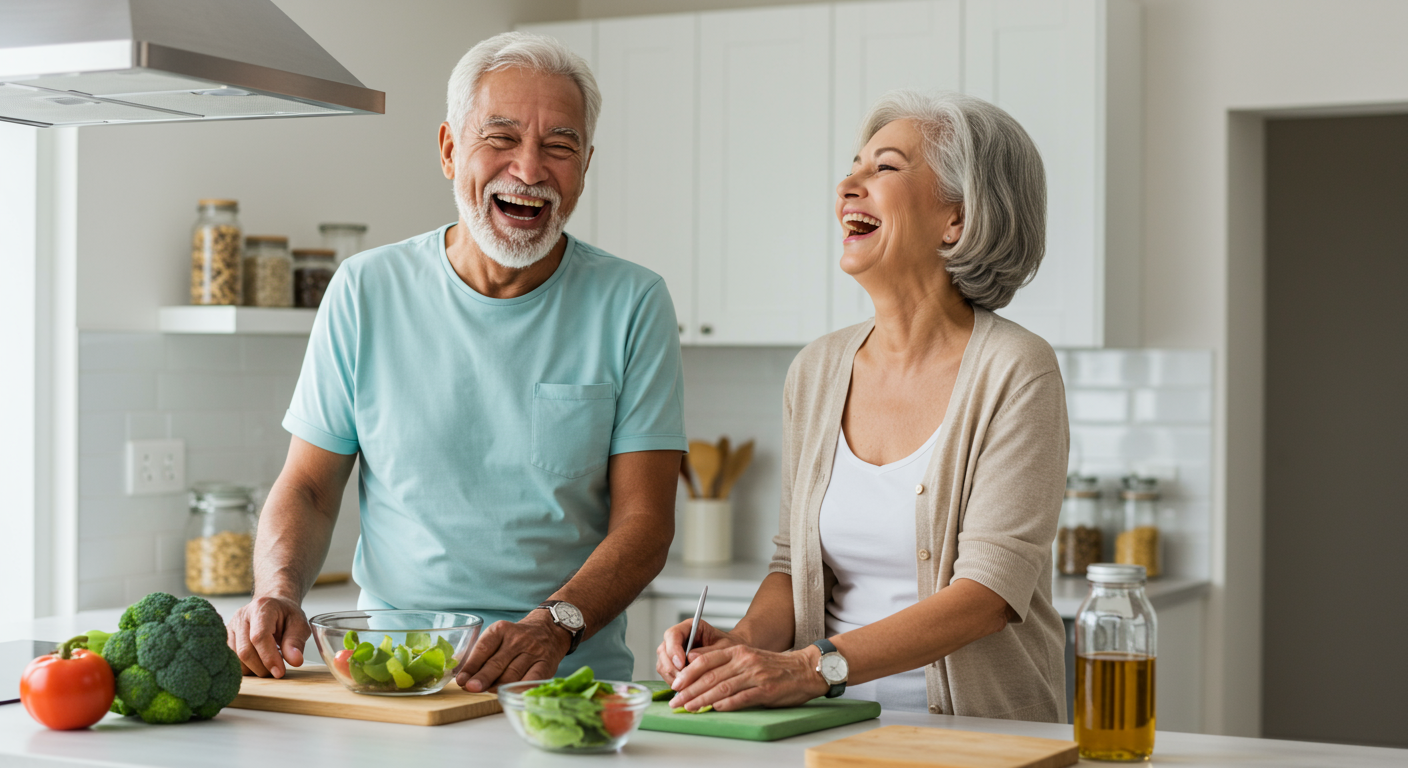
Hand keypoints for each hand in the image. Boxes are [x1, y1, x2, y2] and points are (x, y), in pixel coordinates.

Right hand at [227, 594, 309, 677]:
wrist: (273, 605)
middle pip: (244, 651)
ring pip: (235, 658)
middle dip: (262, 667)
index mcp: (261, 608)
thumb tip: (295, 661)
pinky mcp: (225, 638)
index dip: (269, 657)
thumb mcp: (299, 624)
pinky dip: (245, 667)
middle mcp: (242, 616)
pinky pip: (230, 659)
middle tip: (276, 670)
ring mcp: (230, 627)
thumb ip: (296, 641)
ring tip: (268, 664)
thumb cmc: (286, 615)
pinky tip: (257, 663)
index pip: (259, 636)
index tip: (279, 672)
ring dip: (252, 669)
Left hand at [455, 611, 569, 692]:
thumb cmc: (517, 639)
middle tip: (471, 688)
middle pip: (497, 662)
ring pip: (512, 674)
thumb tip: (460, 674)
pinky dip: (520, 689)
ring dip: (498, 686)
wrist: (550, 630)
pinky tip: (510, 694)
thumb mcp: (499, 636)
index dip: (471, 666)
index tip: (462, 680)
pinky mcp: (546, 664)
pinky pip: (532, 680)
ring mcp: (533, 652)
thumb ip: (481, 653)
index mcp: (501, 630)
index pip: (483, 648)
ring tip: (488, 692)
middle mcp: (518, 639)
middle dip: (482, 678)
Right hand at [655, 618, 741, 683]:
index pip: (673, 634)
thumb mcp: (723, 648)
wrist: (734, 656)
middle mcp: (678, 639)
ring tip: (686, 686)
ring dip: (672, 677)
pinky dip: (674, 683)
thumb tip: (690, 658)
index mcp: (690, 627)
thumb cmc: (730, 648)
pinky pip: (667, 675)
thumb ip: (708, 652)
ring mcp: (673, 653)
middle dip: (671, 667)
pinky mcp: (674, 666)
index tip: (681, 663)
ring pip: (663, 664)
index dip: (673, 649)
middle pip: (663, 650)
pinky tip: (686, 689)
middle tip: (683, 680)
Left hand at [667, 644, 827, 712]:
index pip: (706, 660)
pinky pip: (741, 698)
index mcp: (738, 651)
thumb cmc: (773, 666)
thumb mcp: (747, 656)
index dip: (688, 673)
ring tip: (689, 708)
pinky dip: (725, 704)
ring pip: (722, 688)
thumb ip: (724, 660)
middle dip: (689, 690)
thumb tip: (695, 664)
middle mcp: (744, 661)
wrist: (803, 669)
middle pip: (710, 676)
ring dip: (702, 700)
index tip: (675, 684)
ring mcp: (755, 675)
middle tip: (676, 701)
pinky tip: (714, 709)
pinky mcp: (765, 690)